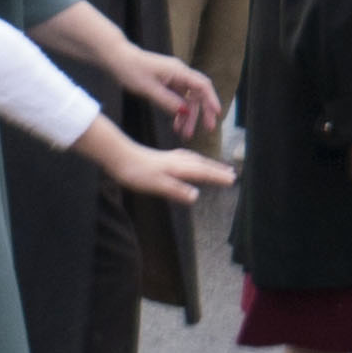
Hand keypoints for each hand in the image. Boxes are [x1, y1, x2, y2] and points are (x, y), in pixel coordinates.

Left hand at [94, 129, 233, 204]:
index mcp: (179, 167)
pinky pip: (187, 158)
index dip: (218, 177)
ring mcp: (170, 157)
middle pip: (203, 164)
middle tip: (233, 173)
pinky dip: (196, 160)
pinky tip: (191, 162)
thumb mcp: (156, 184)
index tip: (233, 180)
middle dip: (218, 169)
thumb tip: (196, 196)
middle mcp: (178, 160)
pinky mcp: (163, 157)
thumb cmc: (136, 172)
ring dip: (208, 164)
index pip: (203, 172)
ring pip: (195, 160)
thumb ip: (176, 190)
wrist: (118, 156)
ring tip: (218, 168)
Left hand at [116, 48, 218, 134]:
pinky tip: (176, 125)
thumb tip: (185, 111)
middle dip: (202, 113)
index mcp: (178, 71)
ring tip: (185, 134)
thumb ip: (167, 100)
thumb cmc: (131, 69)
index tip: (217, 114)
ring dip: (188, 116)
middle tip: (207, 130)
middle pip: (198, 94)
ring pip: (188, 99)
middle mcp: (179, 73)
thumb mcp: (148, 89)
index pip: (202, 85)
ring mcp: (174, 78)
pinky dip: (178, 111)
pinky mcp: (167, 83)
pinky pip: (178, 99)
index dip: (212, 100)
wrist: (117, 58)